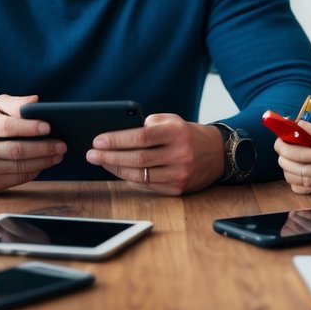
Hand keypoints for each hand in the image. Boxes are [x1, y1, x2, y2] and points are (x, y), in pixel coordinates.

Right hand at [0, 95, 64, 194]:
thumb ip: (13, 103)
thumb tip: (35, 101)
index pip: (7, 127)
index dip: (30, 127)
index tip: (49, 127)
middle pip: (16, 150)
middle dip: (43, 147)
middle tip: (62, 145)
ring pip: (19, 166)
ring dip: (44, 161)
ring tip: (59, 154)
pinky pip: (17, 178)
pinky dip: (34, 171)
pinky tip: (44, 164)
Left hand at [87, 114, 223, 195]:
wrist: (218, 154)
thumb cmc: (188, 135)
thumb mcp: (173, 120)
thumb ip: (149, 124)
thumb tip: (120, 134)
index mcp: (177, 133)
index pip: (141, 138)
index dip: (117, 140)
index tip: (98, 140)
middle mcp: (179, 154)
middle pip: (137, 158)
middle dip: (110, 157)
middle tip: (92, 154)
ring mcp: (179, 174)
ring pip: (140, 175)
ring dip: (116, 169)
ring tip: (101, 162)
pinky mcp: (177, 189)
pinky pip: (147, 185)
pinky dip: (129, 179)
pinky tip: (118, 171)